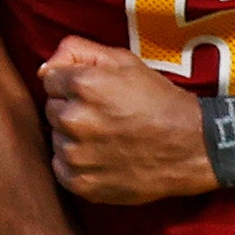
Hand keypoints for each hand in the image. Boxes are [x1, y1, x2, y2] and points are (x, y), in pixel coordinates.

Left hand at [39, 38, 217, 205]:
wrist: (191, 146)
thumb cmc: (158, 100)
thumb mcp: (124, 61)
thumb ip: (78, 51)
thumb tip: (43, 68)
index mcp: (84, 84)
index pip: (50, 80)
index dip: (72, 85)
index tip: (95, 94)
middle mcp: (75, 119)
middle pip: (51, 110)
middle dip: (72, 110)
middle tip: (104, 116)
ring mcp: (77, 155)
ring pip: (56, 139)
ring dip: (74, 138)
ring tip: (106, 138)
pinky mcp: (82, 183)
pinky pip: (61, 168)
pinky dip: (77, 164)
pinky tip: (103, 157)